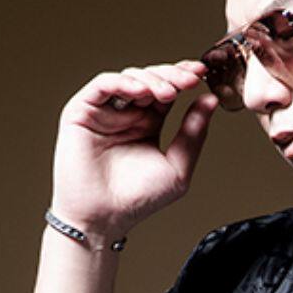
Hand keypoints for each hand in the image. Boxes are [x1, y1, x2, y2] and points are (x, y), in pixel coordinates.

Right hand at [48, 59, 219, 241]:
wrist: (103, 219)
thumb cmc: (137, 200)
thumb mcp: (177, 167)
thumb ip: (193, 134)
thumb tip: (210, 101)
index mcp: (148, 123)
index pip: (167, 90)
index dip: (184, 78)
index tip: (203, 73)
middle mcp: (126, 113)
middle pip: (151, 79)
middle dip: (172, 75)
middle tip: (190, 80)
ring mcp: (104, 111)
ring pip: (129, 77)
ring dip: (152, 79)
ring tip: (169, 93)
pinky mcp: (82, 111)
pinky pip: (102, 85)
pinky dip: (123, 82)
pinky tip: (141, 91)